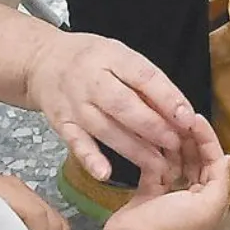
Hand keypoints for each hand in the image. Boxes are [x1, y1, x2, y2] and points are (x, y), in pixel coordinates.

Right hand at [24, 29, 195, 184]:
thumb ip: (146, 81)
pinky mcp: (62, 124)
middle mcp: (90, 80)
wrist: (42, 62)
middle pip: (124, 106)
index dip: (167, 99)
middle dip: (153, 127)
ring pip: (105, 129)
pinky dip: (90, 159)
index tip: (188, 118)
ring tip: (158, 164)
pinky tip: (105, 174)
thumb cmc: (90, 60)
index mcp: (111, 58)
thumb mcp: (120, 56)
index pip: (143, 77)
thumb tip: (178, 111)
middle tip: (176, 144)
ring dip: (134, 149)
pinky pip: (76, 143)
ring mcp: (74, 104)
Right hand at [101, 115, 229, 229]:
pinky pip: (153, 169)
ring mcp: (168, 195)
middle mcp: (193, 196)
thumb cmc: (175, 228)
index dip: (208, 140)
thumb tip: (228, 158)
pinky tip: (151, 138)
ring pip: (174, 163)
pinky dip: (154, 155)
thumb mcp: (208, 205)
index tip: (196, 119)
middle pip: (195, 161)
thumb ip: (220, 180)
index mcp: (211, 200)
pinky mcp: (146, 194)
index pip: (214, 163)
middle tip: (178, 117)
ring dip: (172, 145)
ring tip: (164, 123)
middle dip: (190, 140)